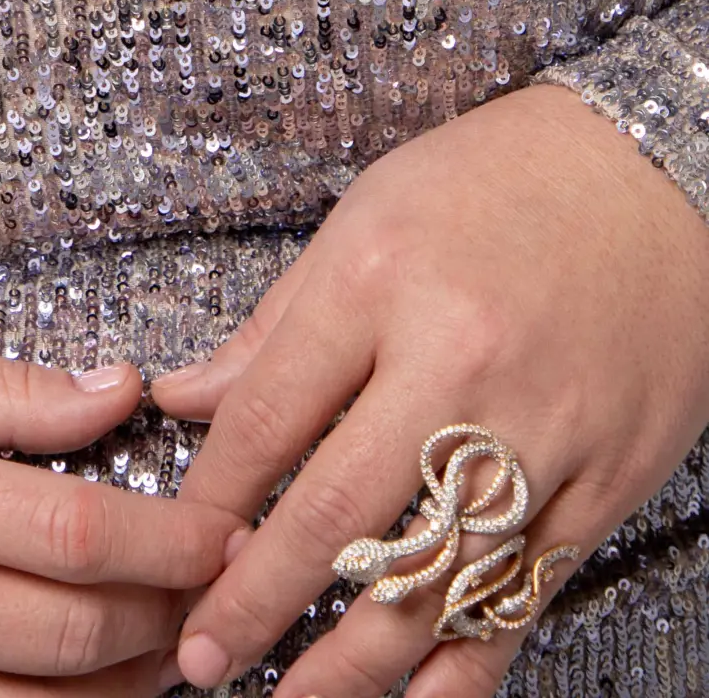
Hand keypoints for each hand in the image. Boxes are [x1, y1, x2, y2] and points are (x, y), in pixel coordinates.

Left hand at [149, 83, 708, 696]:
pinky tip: (412, 697)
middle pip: (337, 511)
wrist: (651, 176)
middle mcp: (457, 360)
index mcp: (380, 279)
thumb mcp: (367, 216)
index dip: (209, 501)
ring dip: (352, 660)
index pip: (268, 418)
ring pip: (431, 576)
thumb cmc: (496, 182)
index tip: (170, 552)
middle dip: (257, 602)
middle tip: (199, 657)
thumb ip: (276, 323)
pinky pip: (523, 594)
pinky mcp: (605, 481)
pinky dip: (464, 661)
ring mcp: (539, 430)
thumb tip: (184, 398)